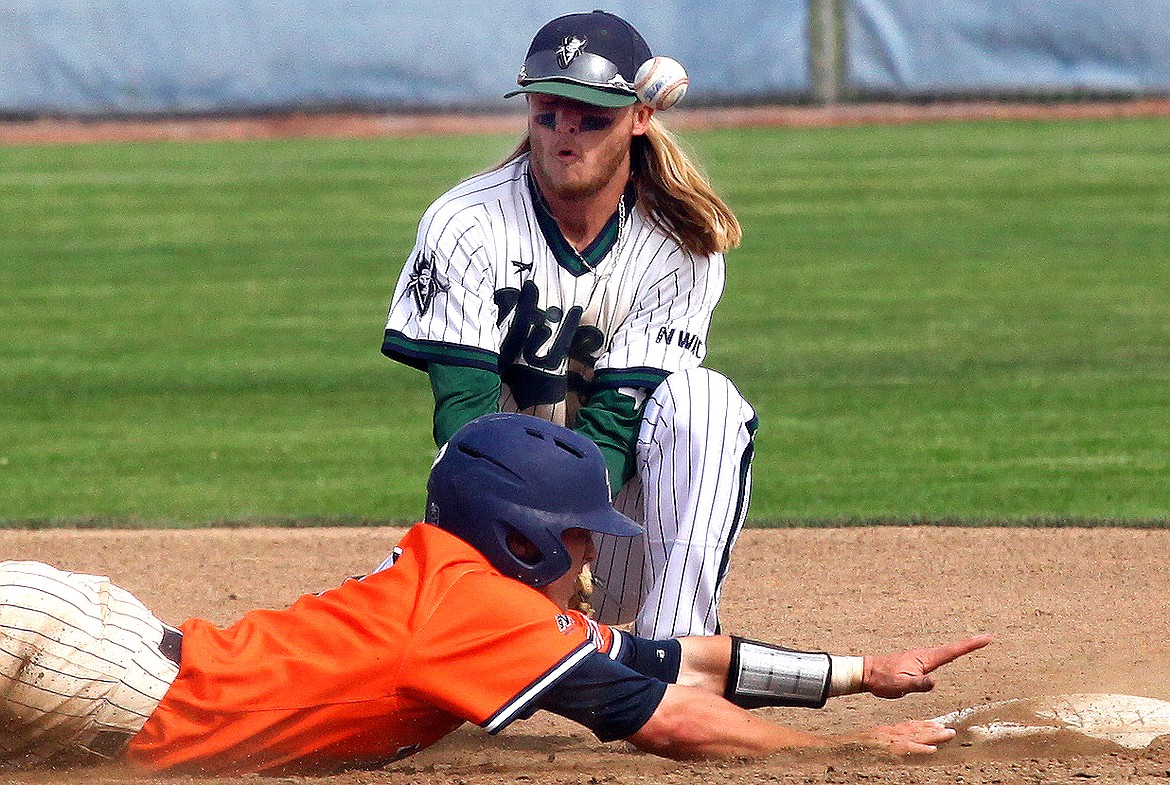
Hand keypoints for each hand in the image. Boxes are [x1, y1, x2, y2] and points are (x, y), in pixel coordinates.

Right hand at [845, 720, 956, 754]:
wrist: (834, 748)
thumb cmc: (848, 748)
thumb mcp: (866, 742)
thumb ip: (881, 742)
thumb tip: (894, 747)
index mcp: (884, 731)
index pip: (908, 726)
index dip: (924, 726)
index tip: (937, 725)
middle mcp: (887, 733)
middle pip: (914, 730)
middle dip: (933, 730)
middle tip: (951, 730)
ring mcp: (886, 740)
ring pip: (914, 737)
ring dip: (932, 736)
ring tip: (948, 735)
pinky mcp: (885, 749)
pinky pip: (905, 749)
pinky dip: (919, 749)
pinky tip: (931, 749)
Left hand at [863, 634, 991, 698]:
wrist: (867, 673)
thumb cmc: (883, 680)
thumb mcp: (901, 685)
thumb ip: (918, 684)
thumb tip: (936, 682)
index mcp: (925, 659)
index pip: (952, 651)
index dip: (970, 644)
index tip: (986, 637)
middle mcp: (925, 657)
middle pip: (952, 649)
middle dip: (970, 643)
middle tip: (987, 637)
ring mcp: (920, 660)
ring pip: (944, 653)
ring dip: (960, 648)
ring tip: (975, 643)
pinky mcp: (916, 664)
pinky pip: (937, 659)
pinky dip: (948, 654)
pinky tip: (950, 655)